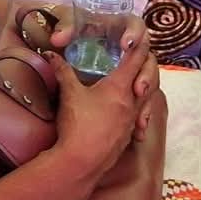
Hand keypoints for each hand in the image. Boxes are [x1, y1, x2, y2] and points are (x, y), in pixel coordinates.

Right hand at [46, 37, 155, 183]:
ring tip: (141, 84)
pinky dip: (140, 111)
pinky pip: (140, 118)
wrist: (81, 163)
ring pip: (147, 100)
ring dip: (145, 89)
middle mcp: (132, 103)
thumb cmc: (77, 124)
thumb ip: (62, 70)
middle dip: (146, 66)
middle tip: (142, 58)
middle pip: (149, 79)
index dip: (139, 46)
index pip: (136, 60)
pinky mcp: (128, 137)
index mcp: (120, 87)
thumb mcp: (69, 93)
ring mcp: (132, 121)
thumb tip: (51, 54)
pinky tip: (133, 115)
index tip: (142, 36)